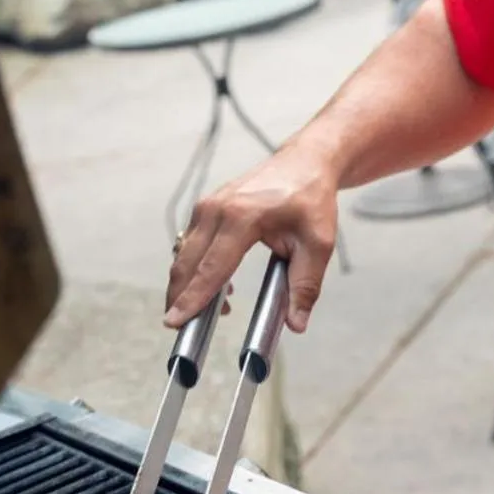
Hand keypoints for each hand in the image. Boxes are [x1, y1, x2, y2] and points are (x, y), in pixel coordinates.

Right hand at [164, 140, 337, 333]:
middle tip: (181, 330)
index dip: (193, 298)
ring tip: (205, 313)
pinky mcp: (206, 208)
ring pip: (184, 255)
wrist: (305, 163)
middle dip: (179, 297)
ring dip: (186, 285)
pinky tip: (217, 288)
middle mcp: (216, 208)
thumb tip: (296, 324)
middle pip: (187, 263)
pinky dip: (194, 268)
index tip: (175, 322)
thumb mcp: (318, 244)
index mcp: (242, 216)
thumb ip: (305, 285)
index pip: (212, 267)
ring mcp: (208, 206)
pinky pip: (191, 244)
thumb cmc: (311, 199)